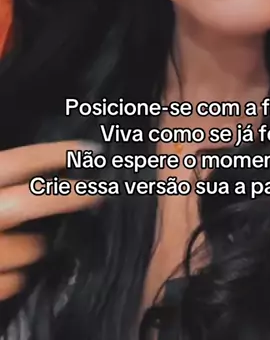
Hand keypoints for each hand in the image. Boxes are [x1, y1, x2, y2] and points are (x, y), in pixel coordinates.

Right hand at [0, 141, 102, 300]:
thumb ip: (0, 173)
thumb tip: (32, 165)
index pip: (19, 162)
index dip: (56, 154)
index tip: (92, 151)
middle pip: (31, 201)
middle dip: (70, 195)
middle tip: (97, 193)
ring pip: (28, 247)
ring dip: (37, 244)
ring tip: (34, 241)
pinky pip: (14, 281)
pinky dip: (18, 275)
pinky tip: (13, 268)